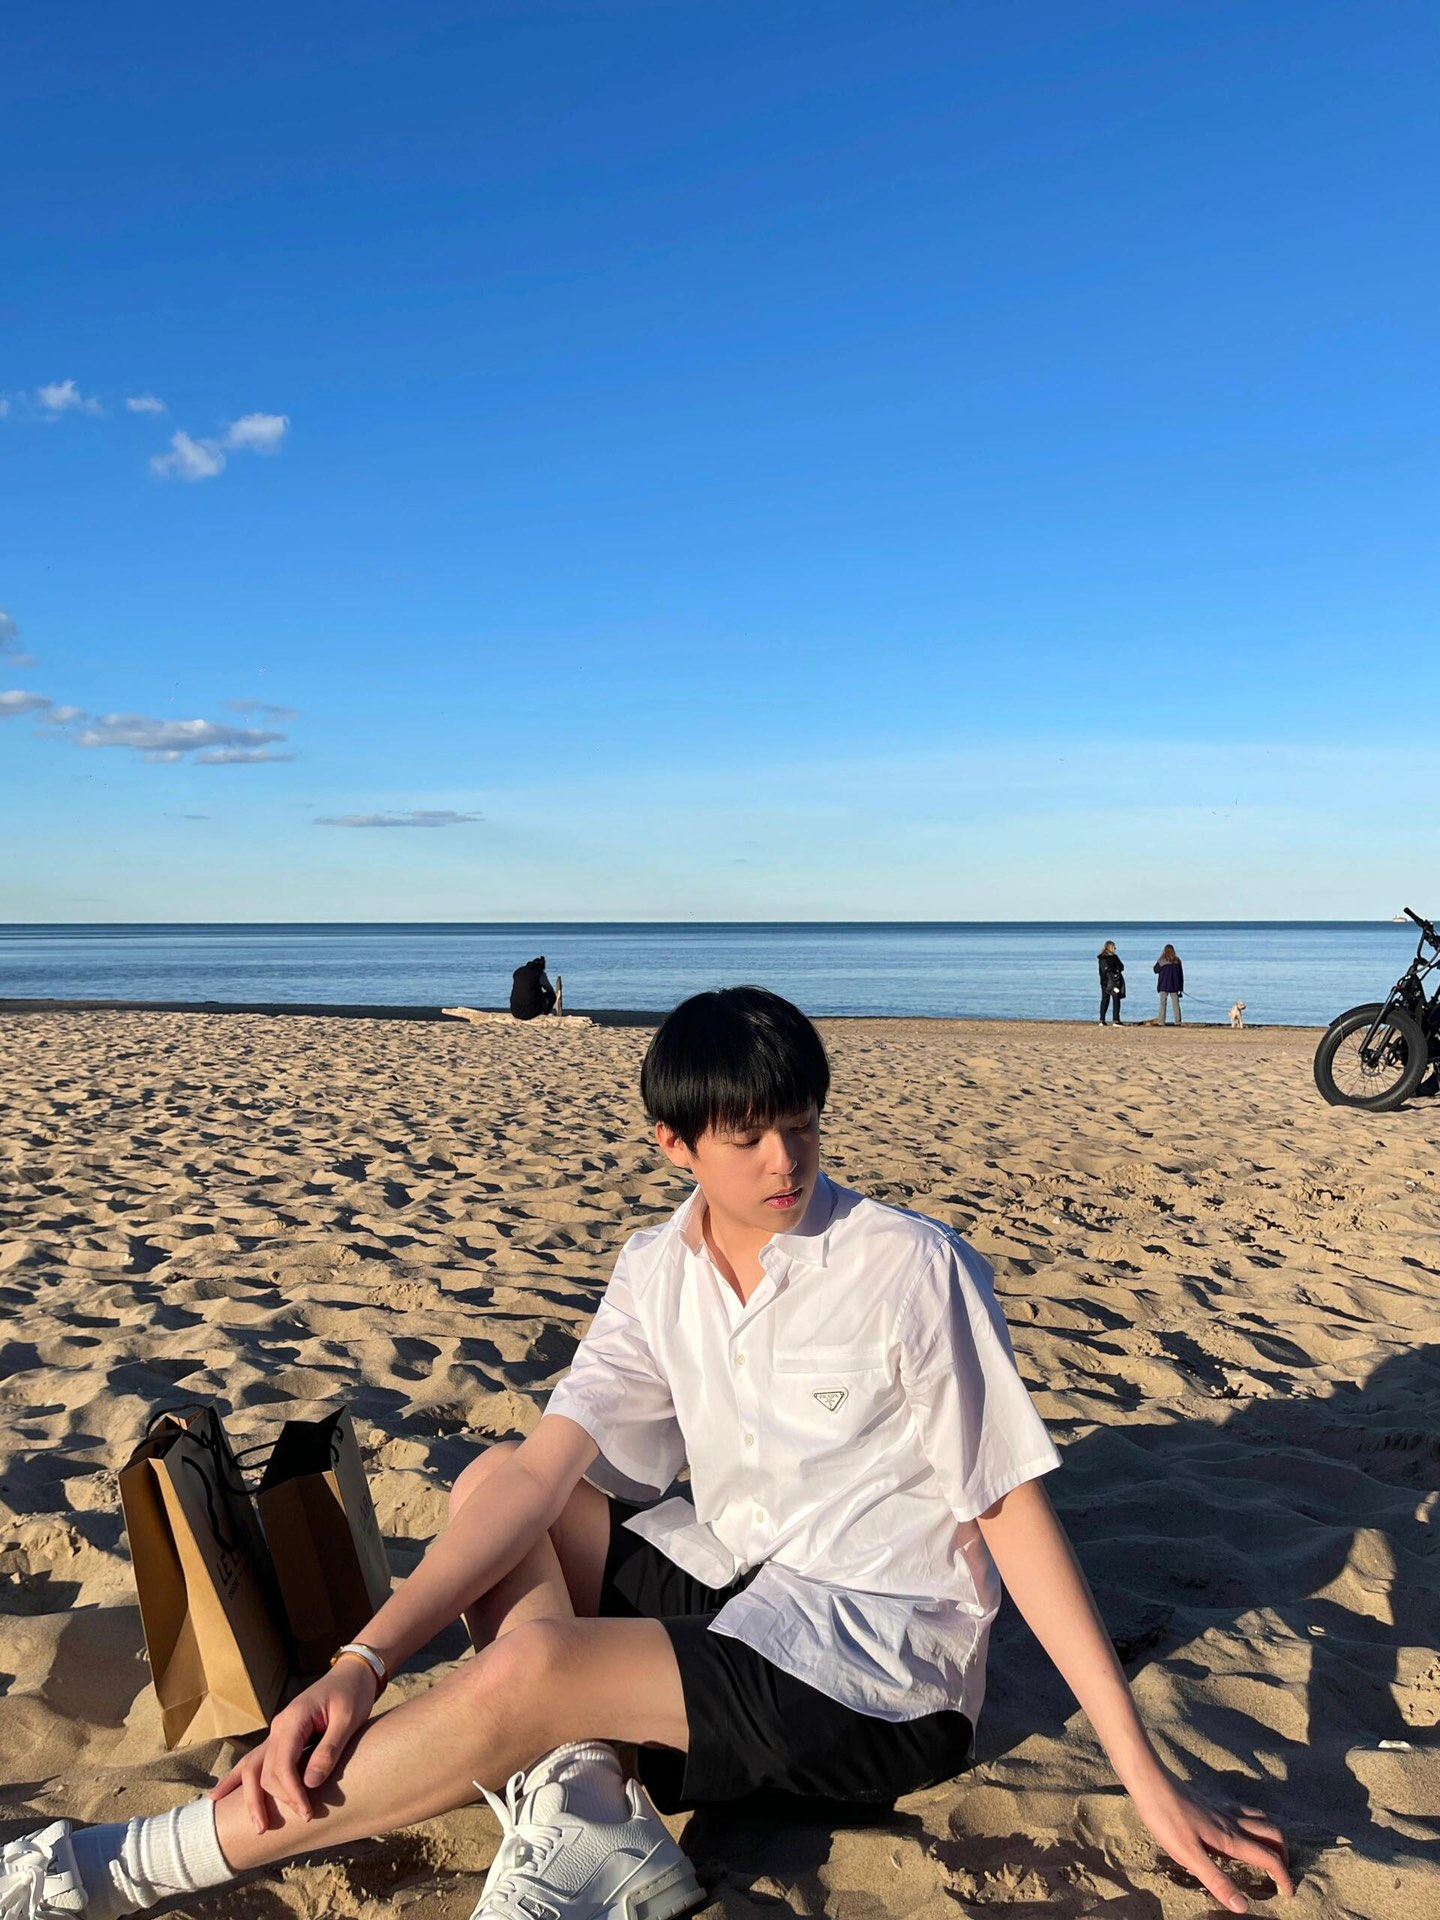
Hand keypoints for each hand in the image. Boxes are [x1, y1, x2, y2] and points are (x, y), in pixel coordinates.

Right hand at [210, 1658, 377, 1831]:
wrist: (352, 1673)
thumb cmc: (352, 1693)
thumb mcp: (348, 1720)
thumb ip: (328, 1750)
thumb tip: (309, 1784)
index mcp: (293, 1720)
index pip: (281, 1765)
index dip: (291, 1792)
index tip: (306, 1813)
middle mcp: (278, 1726)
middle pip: (265, 1771)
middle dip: (277, 1800)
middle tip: (301, 1820)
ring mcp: (276, 1731)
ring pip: (253, 1768)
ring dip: (251, 1798)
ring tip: (257, 1826)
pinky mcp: (280, 1736)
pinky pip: (255, 1760)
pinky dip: (237, 1778)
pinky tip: (218, 1796)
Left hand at [1133, 1775, 1291, 1912]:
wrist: (1151, 1781)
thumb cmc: (1167, 1819)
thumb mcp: (1188, 1855)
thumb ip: (1216, 1880)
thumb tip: (1243, 1907)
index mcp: (1231, 1839)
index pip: (1269, 1858)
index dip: (1283, 1877)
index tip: (1288, 1893)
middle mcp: (1233, 1822)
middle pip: (1272, 1834)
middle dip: (1283, 1854)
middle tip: (1281, 1873)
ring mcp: (1222, 1810)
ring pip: (1261, 1819)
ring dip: (1271, 1836)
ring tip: (1268, 1852)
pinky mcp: (1211, 1802)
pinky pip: (1244, 1811)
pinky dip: (1254, 1821)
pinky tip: (1240, 1830)